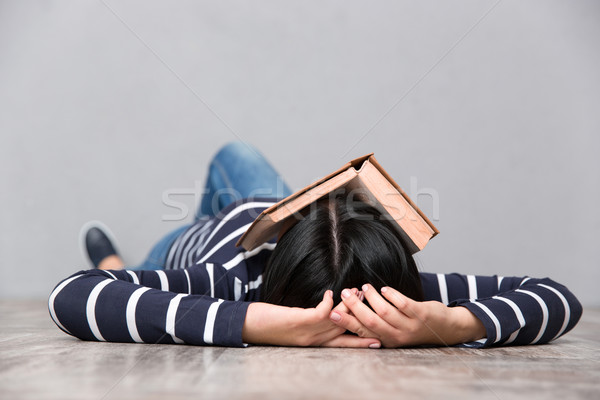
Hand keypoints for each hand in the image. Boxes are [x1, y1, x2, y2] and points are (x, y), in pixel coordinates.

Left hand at [242, 289, 380, 347]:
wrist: (248, 327)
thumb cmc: (270, 325)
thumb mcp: (295, 326)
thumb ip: (310, 323)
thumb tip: (325, 313)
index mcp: (314, 342)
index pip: (342, 344)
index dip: (361, 343)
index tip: (379, 341)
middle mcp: (313, 340)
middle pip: (345, 333)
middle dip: (362, 321)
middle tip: (376, 308)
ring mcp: (307, 332)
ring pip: (337, 322)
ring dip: (349, 307)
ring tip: (359, 293)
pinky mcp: (299, 321)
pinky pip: (321, 313)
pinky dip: (329, 302)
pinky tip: (332, 293)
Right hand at [329, 284, 485, 346]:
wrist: (444, 328)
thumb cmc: (413, 326)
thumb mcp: (393, 330)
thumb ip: (376, 323)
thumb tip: (351, 310)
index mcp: (386, 340)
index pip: (362, 331)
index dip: (347, 321)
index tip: (332, 311)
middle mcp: (397, 336)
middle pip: (370, 322)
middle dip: (355, 307)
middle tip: (345, 292)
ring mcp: (409, 326)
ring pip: (385, 312)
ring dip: (372, 298)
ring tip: (364, 287)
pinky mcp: (420, 314)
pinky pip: (403, 303)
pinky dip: (391, 295)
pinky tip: (384, 289)